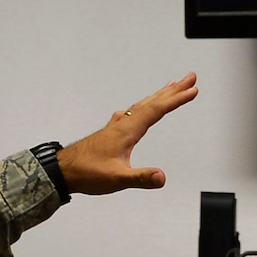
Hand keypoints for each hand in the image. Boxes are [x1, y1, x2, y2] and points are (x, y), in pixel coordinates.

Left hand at [55, 73, 198, 195]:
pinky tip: (142, 108)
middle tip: (191, 77)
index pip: (157, 110)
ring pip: (143, 104)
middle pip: (152, 101)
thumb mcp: (117, 179)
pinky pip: (134, 111)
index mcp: (127, 130)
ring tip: (173, 85)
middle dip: (173, 89)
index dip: (176, 100)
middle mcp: (123, 123)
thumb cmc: (87, 173)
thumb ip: (141, 178)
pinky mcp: (112, 132)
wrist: (63, 171)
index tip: (193, 90)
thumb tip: (162, 177)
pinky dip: (145, 105)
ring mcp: (117, 126)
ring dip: (160, 95)